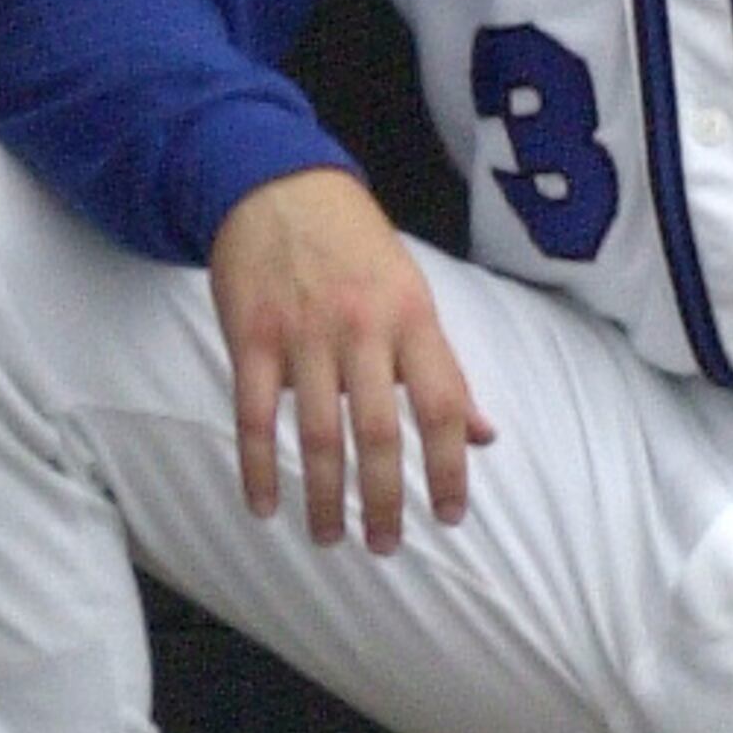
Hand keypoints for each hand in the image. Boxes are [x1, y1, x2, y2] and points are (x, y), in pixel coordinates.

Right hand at [208, 168, 489, 551]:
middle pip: (380, 431)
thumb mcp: (413, 294)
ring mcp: (303, 334)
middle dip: (385, 498)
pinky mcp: (250, 337)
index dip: (451, 467)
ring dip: (323, 496)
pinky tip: (264, 505)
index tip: (451, 515)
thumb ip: (443, 367)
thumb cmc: (354, 247)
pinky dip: (257, 467)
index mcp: (412, 318)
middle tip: (385, 546)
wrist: (276, 186)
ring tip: (329, 537)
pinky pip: (252, 416)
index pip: (443, 405)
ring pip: (317, 433)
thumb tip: (482, 434)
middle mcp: (362, 328)